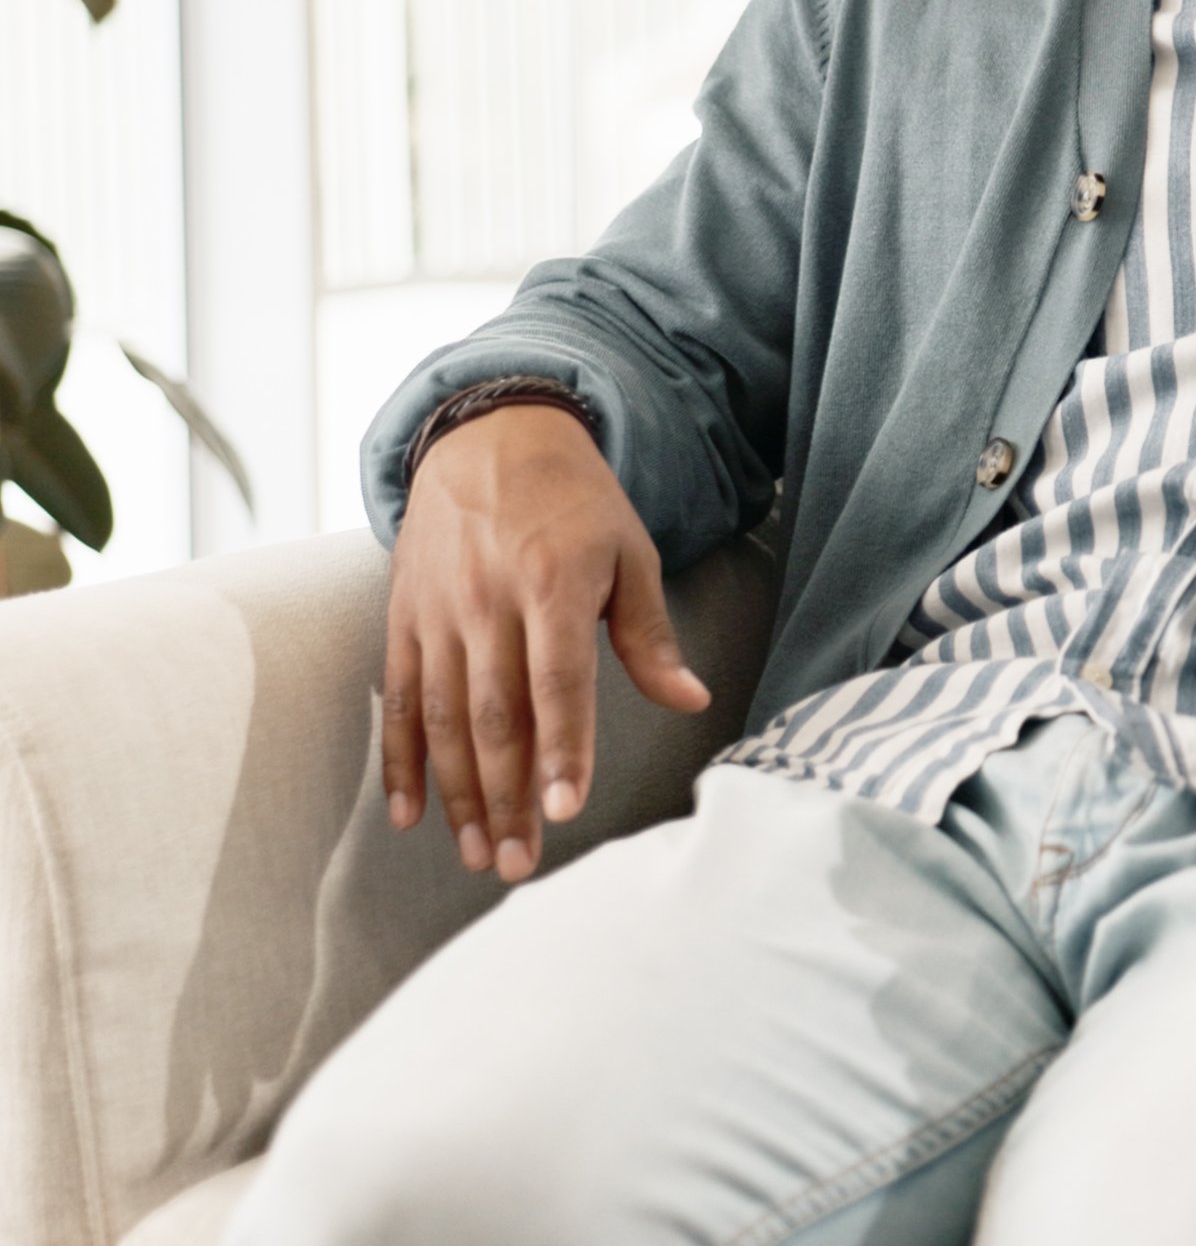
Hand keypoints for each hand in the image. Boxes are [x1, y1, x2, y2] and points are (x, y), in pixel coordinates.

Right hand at [382, 404, 708, 880]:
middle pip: (494, 717)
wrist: (488, 438)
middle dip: (507, 796)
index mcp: (552, 586)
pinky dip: (399, 761)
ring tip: (478, 853)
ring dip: (458, 795)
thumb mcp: (630, 552)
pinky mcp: (401, 621)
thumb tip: (691, 700)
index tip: (565, 811)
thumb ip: (650, 634)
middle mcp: (486, 604)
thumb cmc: (576, 504)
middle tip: (518, 864)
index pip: (556, 683)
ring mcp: (436, 615)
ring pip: (442, 720)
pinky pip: (396, 702)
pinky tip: (410, 815)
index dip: (561, 750)